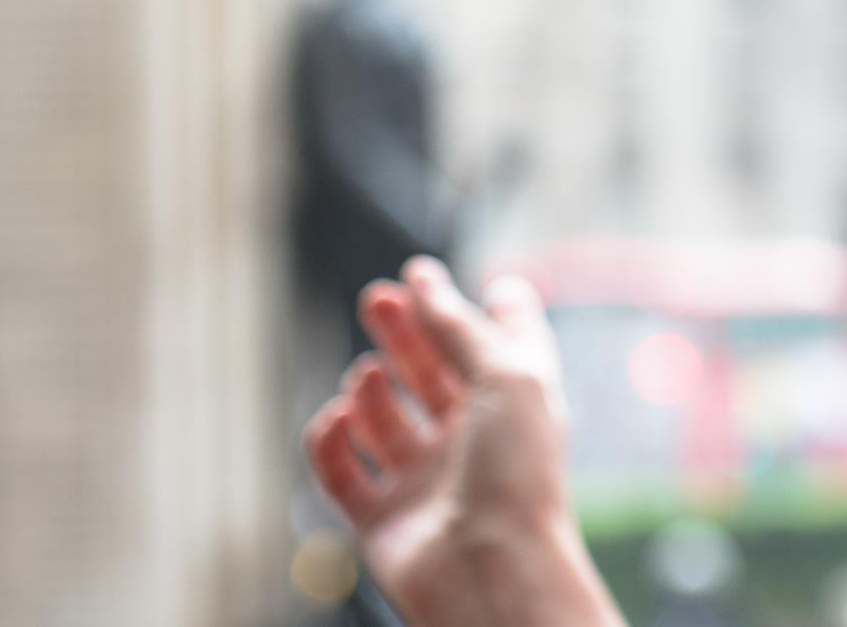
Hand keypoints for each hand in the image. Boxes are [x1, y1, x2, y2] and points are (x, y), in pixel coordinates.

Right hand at [305, 257, 624, 626]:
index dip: (463, 307)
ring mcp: (424, 480)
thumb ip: (460, 326)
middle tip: (378, 300)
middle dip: (403, 332)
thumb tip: (425, 279)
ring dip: (368, 387)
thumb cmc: (516, 476)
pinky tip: (340, 420)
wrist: (491, 573)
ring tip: (369, 378)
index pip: (493, 345)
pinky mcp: (380, 517)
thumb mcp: (506, 376)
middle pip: (428, 371)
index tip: (425, 273)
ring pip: (381, 417)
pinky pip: (340, 468)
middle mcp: (470, 441)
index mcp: (513, 406)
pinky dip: (331, 438)